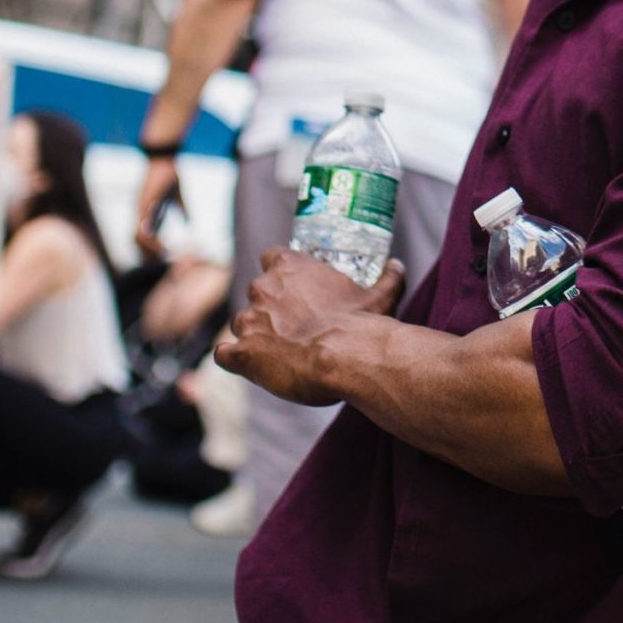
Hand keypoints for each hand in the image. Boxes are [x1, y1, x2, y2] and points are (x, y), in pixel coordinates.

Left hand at [133, 154, 182, 260]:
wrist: (163, 159)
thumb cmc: (169, 176)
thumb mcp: (178, 198)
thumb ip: (182, 212)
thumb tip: (190, 225)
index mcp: (146, 213)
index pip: (143, 237)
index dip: (151, 249)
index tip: (164, 258)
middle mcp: (140, 214)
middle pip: (136, 242)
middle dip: (148, 255)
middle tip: (162, 264)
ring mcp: (139, 211)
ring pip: (137, 239)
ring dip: (150, 251)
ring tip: (163, 258)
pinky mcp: (143, 207)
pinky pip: (142, 230)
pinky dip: (151, 242)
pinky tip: (162, 248)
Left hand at [216, 248, 405, 404]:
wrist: (346, 357)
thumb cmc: (362, 323)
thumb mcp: (382, 295)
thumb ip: (389, 277)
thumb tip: (398, 265)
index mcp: (290, 266)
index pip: (272, 256)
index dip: (280, 272)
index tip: (292, 287)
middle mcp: (263, 288)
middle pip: (256, 292)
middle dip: (269, 307)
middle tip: (292, 325)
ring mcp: (249, 320)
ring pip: (241, 323)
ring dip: (255, 334)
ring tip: (278, 352)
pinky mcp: (241, 353)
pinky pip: (224, 354)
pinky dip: (234, 359)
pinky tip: (248, 365)